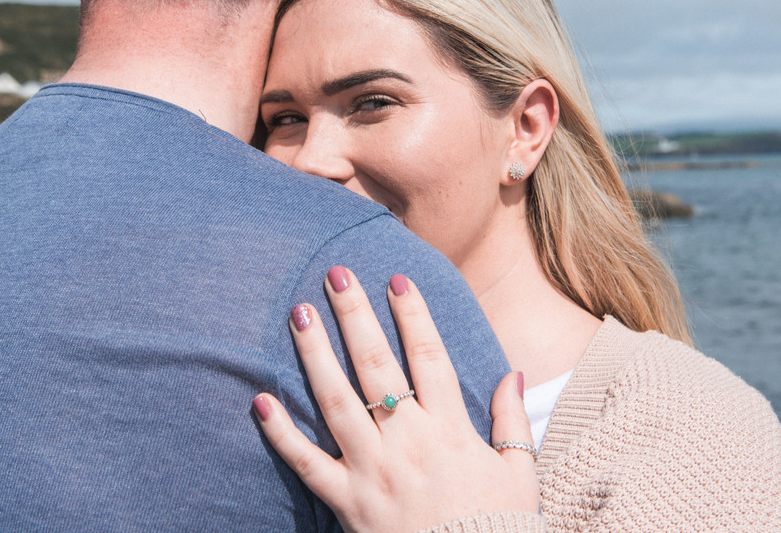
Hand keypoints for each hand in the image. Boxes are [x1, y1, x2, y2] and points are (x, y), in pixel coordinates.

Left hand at [253, 268, 539, 532]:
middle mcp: (408, 442)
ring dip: (315, 355)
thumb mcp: (520, 475)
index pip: (428, 357)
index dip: (413, 316)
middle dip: (355, 315)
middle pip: (375, 366)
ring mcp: (372, 471)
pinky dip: (281, 433)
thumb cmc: (496, 527)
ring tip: (299, 314)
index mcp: (450, 430)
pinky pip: (306, 463)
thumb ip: (513, 421)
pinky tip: (260, 400)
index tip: (396, 279)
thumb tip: (514, 373)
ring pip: (336, 401)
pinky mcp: (347, 502)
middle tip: (335, 274)